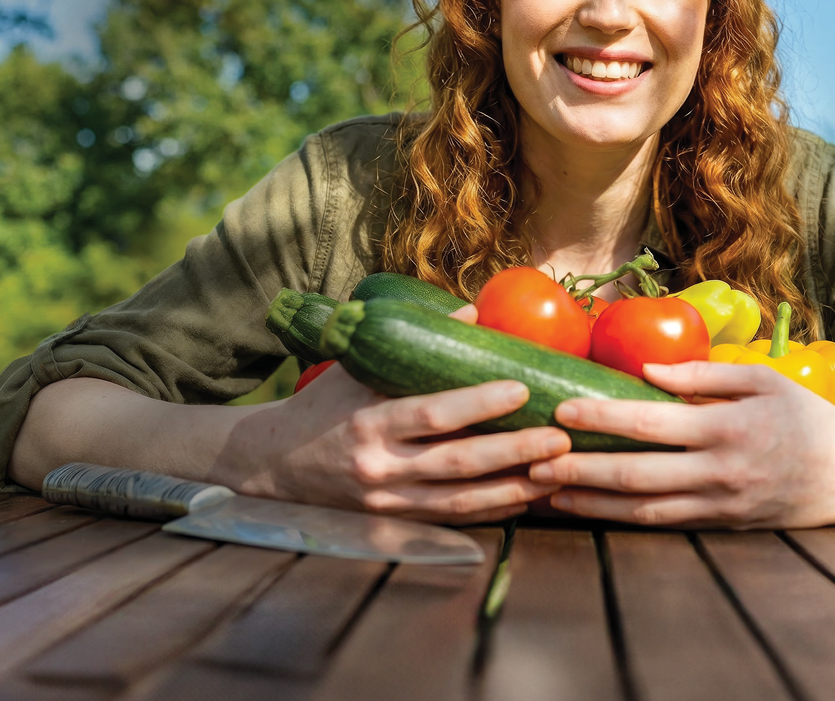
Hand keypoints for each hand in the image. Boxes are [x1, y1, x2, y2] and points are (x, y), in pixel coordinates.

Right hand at [217, 352, 571, 523]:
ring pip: (463, 501)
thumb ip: (415, 341)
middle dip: (513, 452)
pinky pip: (454, 519)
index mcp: (369, 423)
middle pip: (457, 463)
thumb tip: (474, 311)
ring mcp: (389, 503)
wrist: (276, 464)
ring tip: (557, 472)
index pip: (433, 414)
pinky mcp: (397, 523)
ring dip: (514, 488)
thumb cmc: (325, 406)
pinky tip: (527, 496)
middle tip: (559, 438)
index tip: (521, 389)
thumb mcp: (358, 367)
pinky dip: (494, 509)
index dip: (479, 404)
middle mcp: (380, 468)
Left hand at [527, 360, 834, 527]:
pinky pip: (660, 526)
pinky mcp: (720, 527)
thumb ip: (704, 373)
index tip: (561, 410)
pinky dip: (618, 520)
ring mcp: (719, 506)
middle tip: (532, 460)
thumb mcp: (763, 380)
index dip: (602, 418)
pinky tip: (587, 510)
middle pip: (636, 474)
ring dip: (589, 503)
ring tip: (544, 493)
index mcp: (728, 428)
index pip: (651, 424)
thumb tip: (645, 370)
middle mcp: (720, 472)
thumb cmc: (805, 416)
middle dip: (579, 468)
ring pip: (641, 509)